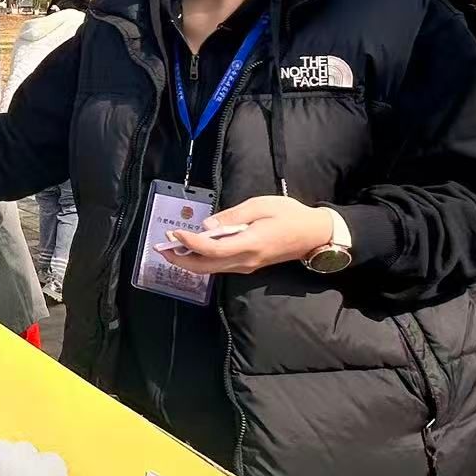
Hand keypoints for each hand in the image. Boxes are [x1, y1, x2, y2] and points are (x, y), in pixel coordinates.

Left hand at [163, 196, 332, 275]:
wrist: (313, 235)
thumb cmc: (290, 215)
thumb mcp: (261, 205)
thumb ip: (233, 216)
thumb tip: (208, 224)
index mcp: (249, 244)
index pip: (212, 249)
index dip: (191, 242)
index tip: (176, 232)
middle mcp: (245, 260)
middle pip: (205, 267)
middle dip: (180, 259)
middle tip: (162, 247)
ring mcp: (246, 266)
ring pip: (211, 270)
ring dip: (189, 260)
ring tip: (172, 247)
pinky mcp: (247, 266)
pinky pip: (219, 266)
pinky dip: (202, 260)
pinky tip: (193, 249)